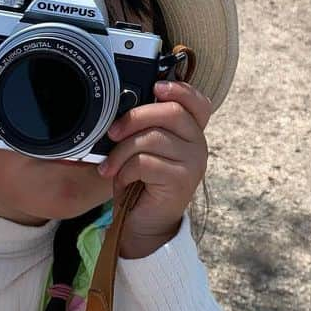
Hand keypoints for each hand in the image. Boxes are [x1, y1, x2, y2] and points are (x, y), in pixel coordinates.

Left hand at [97, 80, 212, 258]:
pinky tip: (121, 181)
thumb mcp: (144, 148)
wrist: (146, 223)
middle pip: (171, 112)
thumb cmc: (142, 181)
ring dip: (122, 152)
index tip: (156, 87)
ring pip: (152, 138)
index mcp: (191, 131)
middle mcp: (199, 144)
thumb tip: (123, 103)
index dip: (180, 89)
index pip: (198, 102)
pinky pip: (146, 162)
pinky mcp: (182, 181)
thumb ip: (145, 126)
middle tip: (112, 133)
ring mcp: (193, 162)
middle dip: (135, 118)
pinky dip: (125, 171)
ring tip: (111, 167)